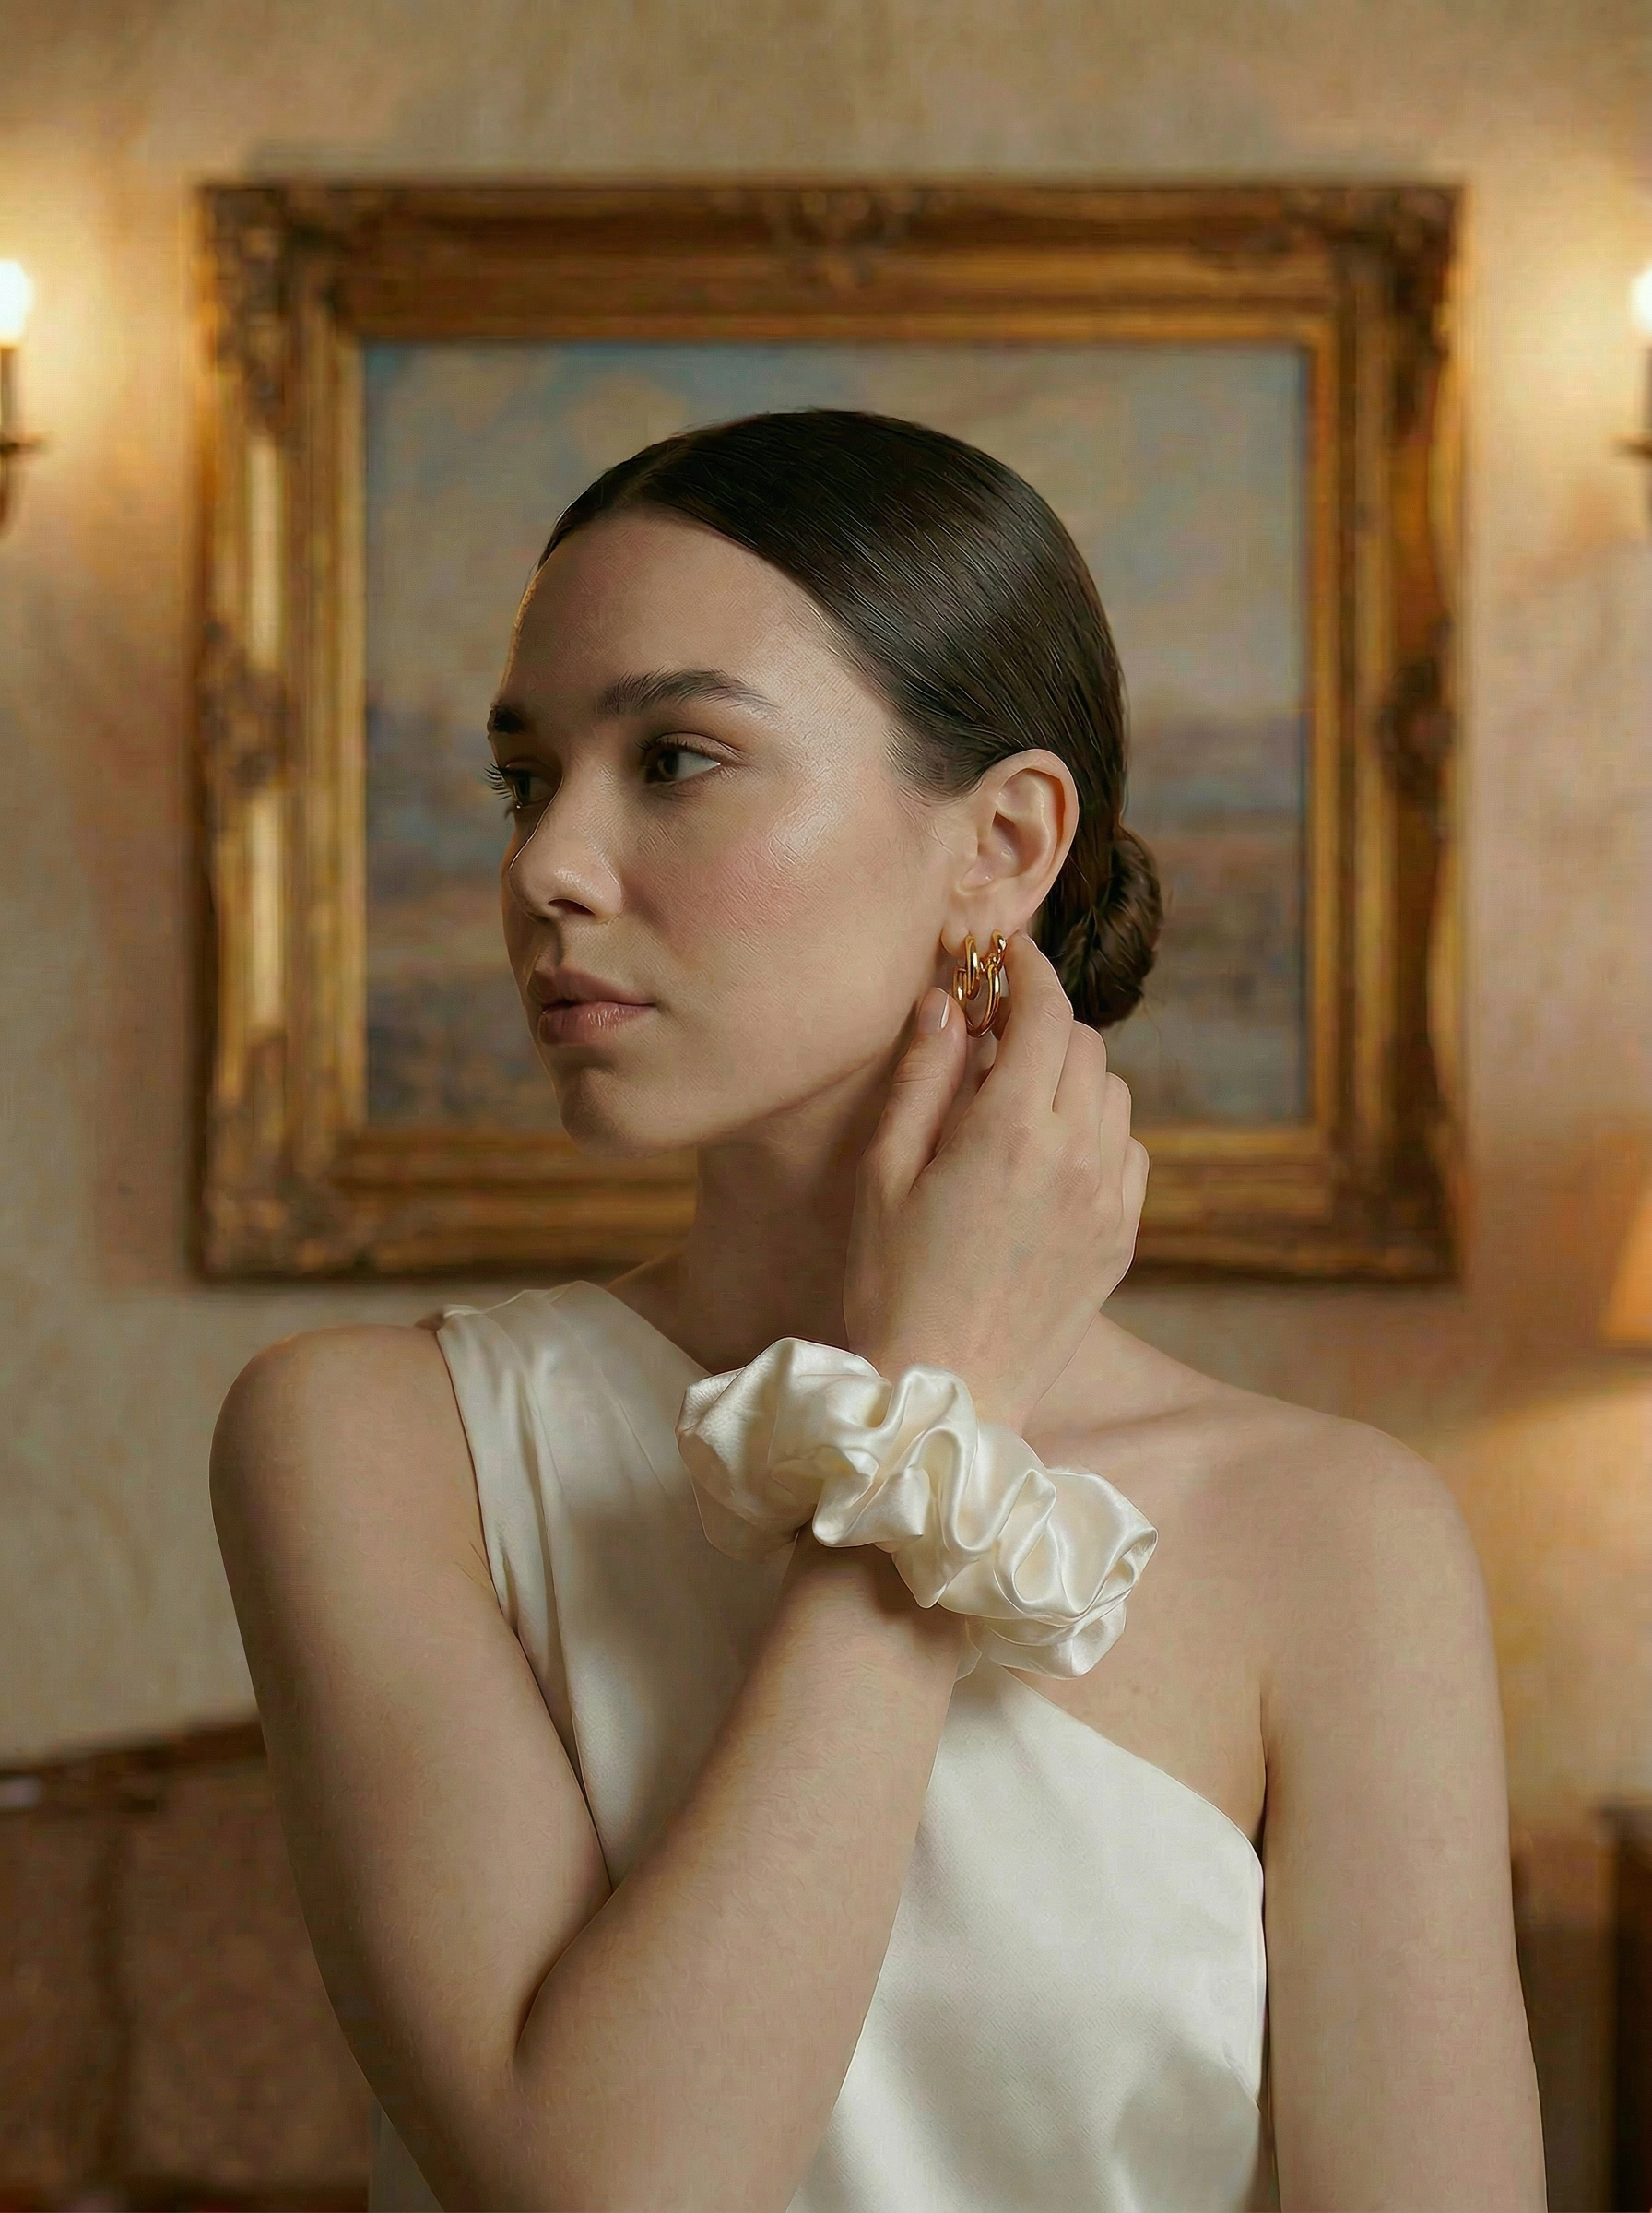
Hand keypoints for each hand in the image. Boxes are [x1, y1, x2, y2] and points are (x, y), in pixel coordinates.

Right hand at [843, 931, 1147, 1433]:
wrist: (947, 1392)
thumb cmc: (892, 1285)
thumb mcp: (884, 1175)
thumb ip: (923, 1079)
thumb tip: (950, 1002)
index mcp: (1011, 1132)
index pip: (1046, 1013)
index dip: (1030, 971)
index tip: (1009, 954)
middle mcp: (1076, 1156)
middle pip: (1085, 1045)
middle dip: (1043, 1024)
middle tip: (993, 1035)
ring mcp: (1108, 1199)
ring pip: (1112, 1095)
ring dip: (1071, 1077)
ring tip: (1016, 1102)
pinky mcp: (1121, 1238)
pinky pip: (1127, 1151)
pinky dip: (1095, 1131)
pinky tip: (1047, 1157)